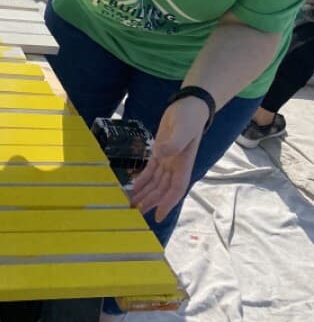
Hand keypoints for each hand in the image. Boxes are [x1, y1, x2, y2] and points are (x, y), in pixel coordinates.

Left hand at [129, 97, 207, 221]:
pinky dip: (142, 180)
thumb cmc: (190, 118)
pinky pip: (150, 171)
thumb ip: (173, 143)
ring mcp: (167, 160)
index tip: (158, 216)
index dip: (167, 204)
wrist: (189, 105)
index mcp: (183, 164)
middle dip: (150, 202)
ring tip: (132, 205)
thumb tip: (160, 154)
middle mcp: (175, 166)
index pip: (175, 189)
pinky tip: (133, 187)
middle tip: (135, 214)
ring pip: (154, 182)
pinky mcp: (159, 152)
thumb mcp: (183, 129)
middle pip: (161, 189)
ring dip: (144, 193)